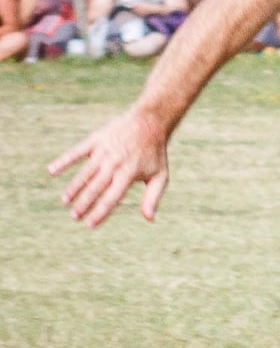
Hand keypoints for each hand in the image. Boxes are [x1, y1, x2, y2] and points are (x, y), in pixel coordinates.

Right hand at [49, 109, 170, 226]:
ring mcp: (104, 152)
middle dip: (83, 204)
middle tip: (74, 217)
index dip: (100, 212)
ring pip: (84, 173)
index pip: (112, 198)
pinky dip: (64, 161)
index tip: (89, 224)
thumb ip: (153, 197)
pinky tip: (52, 171)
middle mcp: (114, 164)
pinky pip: (76, 152)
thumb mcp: (160, 176)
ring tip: (65, 201)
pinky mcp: (95, 140)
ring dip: (74, 188)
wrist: (150, 122)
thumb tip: (149, 219)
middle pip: (95, 188)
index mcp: (129, 174)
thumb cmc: (155, 154)